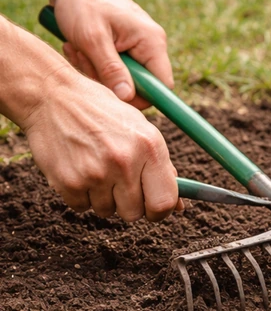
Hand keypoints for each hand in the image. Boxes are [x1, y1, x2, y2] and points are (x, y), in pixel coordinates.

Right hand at [19, 66, 182, 221]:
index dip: (160, 211)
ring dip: (103, 198)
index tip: (153, 209)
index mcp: (150, 147)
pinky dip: (80, 195)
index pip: (164, 202)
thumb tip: (179, 206)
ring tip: (96, 169)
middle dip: (129, 204)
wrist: (52, 96)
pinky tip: (78, 170)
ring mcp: (95, 173)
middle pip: (135, 213)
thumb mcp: (140, 130)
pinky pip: (81, 207)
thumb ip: (162, 167)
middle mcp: (125, 161)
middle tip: (119, 184)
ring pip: (107, 211)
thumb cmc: (102, 113)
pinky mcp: (68, 181)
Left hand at [50, 0, 171, 109]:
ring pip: (122, 78)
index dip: (141, 96)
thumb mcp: (93, 38)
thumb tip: (128, 97)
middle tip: (83, 59)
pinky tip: (79, 47)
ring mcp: (137, 46)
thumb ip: (112, 70)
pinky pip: (113, 68)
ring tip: (77, 48)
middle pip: (139, 84)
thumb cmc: (82, 2)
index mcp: (152, 42)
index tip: (112, 92)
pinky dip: (93, 63)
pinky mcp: (124, 47)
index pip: (162, 85)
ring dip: (95, 70)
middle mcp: (151, 45)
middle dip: (108, 80)